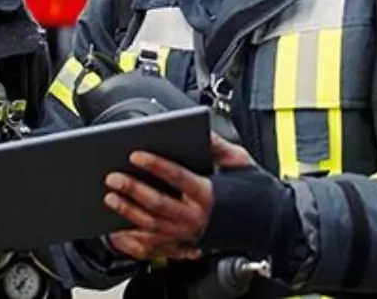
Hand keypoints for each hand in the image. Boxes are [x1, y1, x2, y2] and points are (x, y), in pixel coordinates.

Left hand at [104, 134, 254, 260]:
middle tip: (113, 177)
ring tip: (110, 197)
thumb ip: (218, 145)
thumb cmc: (252, 193)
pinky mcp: (181, 247)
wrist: (266, 225)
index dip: (155, 165)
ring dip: (127, 212)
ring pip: (151, 225)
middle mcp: (196, 218)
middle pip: (158, 203)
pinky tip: (116, 228)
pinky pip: (151, 246)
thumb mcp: (240, 161)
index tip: (136, 155)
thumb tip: (201, 129)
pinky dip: (131, 239)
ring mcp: (187, 235)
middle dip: (133, 189)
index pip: (176, 176)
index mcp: (209, 193)